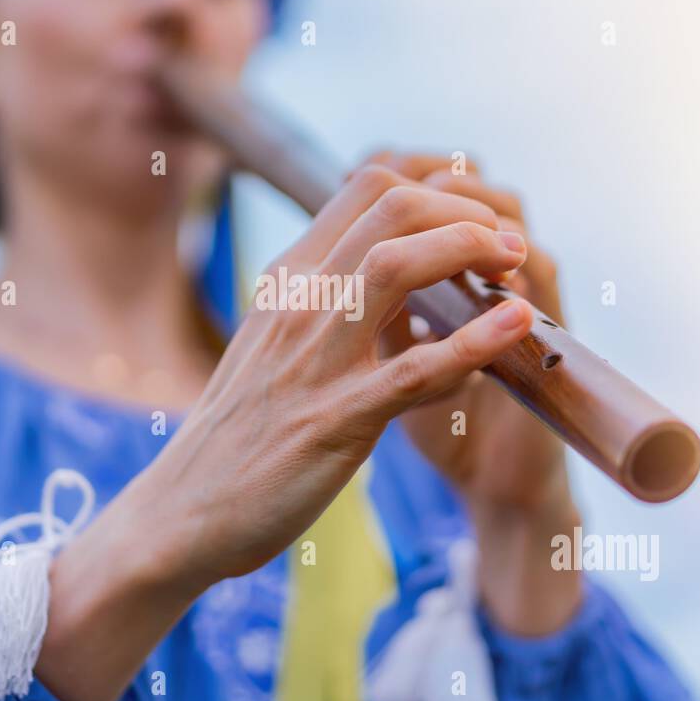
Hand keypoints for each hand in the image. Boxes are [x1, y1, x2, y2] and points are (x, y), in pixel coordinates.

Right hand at [137, 164, 535, 587]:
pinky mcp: (338, 420)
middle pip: (389, 207)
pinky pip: (417, 368)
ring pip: (398, 266)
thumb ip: (322, 303)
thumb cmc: (237, 434)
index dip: (436, 192)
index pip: (366, 188)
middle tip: (506, 244)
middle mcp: (299, 305)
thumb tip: (385, 271)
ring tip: (516, 266)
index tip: (474, 223)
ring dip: (470, 251)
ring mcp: (316, 359)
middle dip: (463, 212)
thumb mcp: (272, 344)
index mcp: (288, 281)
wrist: (184, 512)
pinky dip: (476, 341)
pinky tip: (515, 324)